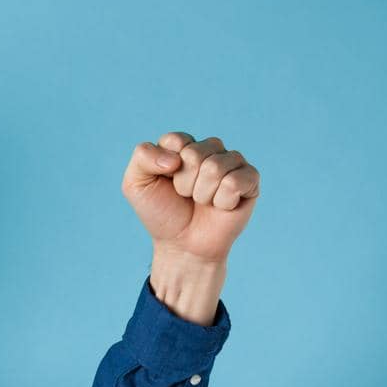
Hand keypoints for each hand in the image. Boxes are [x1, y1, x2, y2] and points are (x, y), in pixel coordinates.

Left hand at [122, 132, 259, 264]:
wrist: (182, 245)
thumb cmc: (161, 213)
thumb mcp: (135, 184)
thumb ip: (142, 156)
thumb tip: (176, 157)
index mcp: (184, 145)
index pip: (176, 140)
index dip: (166, 168)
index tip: (167, 181)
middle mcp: (210, 149)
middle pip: (195, 154)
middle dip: (183, 183)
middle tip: (185, 196)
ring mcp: (232, 162)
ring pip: (215, 167)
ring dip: (201, 193)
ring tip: (202, 202)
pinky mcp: (250, 179)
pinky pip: (234, 182)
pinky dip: (221, 201)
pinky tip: (220, 206)